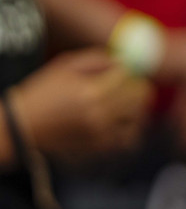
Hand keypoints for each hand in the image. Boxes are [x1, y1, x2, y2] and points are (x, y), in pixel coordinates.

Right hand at [8, 49, 150, 163]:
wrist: (23, 127)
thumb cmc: (43, 92)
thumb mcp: (65, 66)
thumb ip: (97, 59)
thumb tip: (125, 60)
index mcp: (90, 92)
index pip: (127, 76)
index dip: (130, 70)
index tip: (126, 71)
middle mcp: (99, 115)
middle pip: (139, 96)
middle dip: (138, 87)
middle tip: (133, 85)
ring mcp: (101, 135)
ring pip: (139, 118)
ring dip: (136, 109)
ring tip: (124, 105)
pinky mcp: (100, 149)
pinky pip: (129, 139)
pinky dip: (129, 129)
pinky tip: (119, 123)